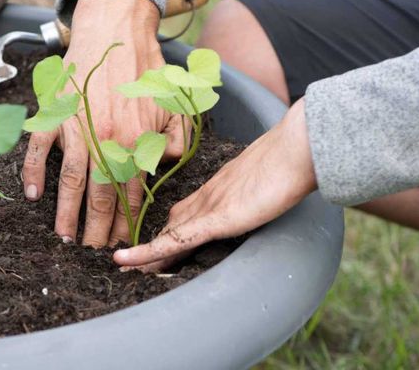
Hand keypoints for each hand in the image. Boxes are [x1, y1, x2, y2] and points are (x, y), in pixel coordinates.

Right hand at [22, 0, 188, 246]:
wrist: (114, 31)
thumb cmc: (143, 69)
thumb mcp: (172, 104)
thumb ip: (173, 140)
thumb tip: (163, 167)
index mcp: (134, 141)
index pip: (131, 192)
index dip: (126, 220)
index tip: (122, 241)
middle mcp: (104, 140)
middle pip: (99, 195)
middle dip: (96, 228)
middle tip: (91, 251)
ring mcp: (75, 129)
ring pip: (69, 181)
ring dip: (66, 212)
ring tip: (65, 238)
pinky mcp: (53, 115)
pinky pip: (38, 150)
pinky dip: (32, 173)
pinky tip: (32, 196)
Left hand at [113, 100, 316, 271]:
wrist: (296, 148)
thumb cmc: (291, 160)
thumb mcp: (270, 179)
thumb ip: (258, 190)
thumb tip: (263, 195)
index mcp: (218, 188)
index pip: (185, 212)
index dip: (167, 229)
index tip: (154, 242)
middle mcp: (206, 197)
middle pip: (170, 225)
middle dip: (150, 245)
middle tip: (128, 264)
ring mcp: (207, 207)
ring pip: (166, 234)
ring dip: (144, 254)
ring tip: (122, 270)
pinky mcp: (214, 219)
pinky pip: (174, 240)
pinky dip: (146, 252)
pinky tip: (125, 262)